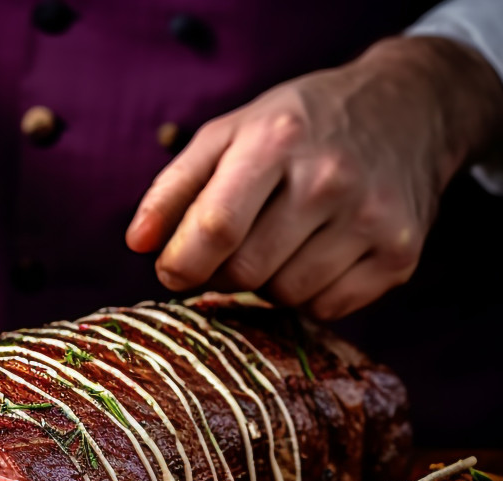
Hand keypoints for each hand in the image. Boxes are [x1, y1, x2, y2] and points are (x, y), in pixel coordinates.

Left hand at [126, 37, 502, 319]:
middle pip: (245, 272)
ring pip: (284, 296)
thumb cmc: (299, 125)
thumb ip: (174, 187)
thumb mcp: (230, 132)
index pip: (214, 228)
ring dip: (268, 283)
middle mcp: (329, 180)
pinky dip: (310, 295)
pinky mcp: (400, 254)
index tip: (172, 269)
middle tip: (233, 248)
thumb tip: (137, 244)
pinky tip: (317, 254)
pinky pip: (327, 309)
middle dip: (223, 272)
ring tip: (281, 241)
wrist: (408, 107)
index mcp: (276, 143)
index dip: (180, 264)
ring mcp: (371, 219)